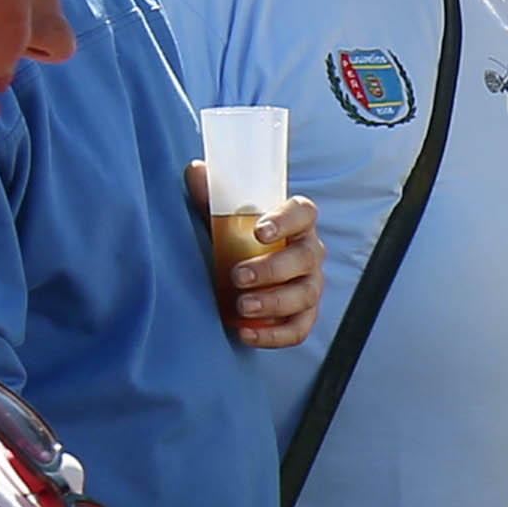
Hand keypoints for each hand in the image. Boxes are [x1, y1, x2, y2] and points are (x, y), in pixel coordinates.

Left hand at [191, 171, 322, 351]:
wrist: (240, 272)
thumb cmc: (235, 237)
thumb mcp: (221, 214)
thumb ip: (210, 194)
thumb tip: (196, 171)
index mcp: (296, 221)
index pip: (304, 213)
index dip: (286, 220)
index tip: (259, 231)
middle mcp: (310, 252)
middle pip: (306, 258)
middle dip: (272, 269)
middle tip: (237, 275)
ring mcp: (311, 285)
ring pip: (304, 295)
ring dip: (274, 303)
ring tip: (241, 306)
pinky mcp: (303, 315)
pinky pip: (299, 328)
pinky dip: (274, 335)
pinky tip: (245, 333)